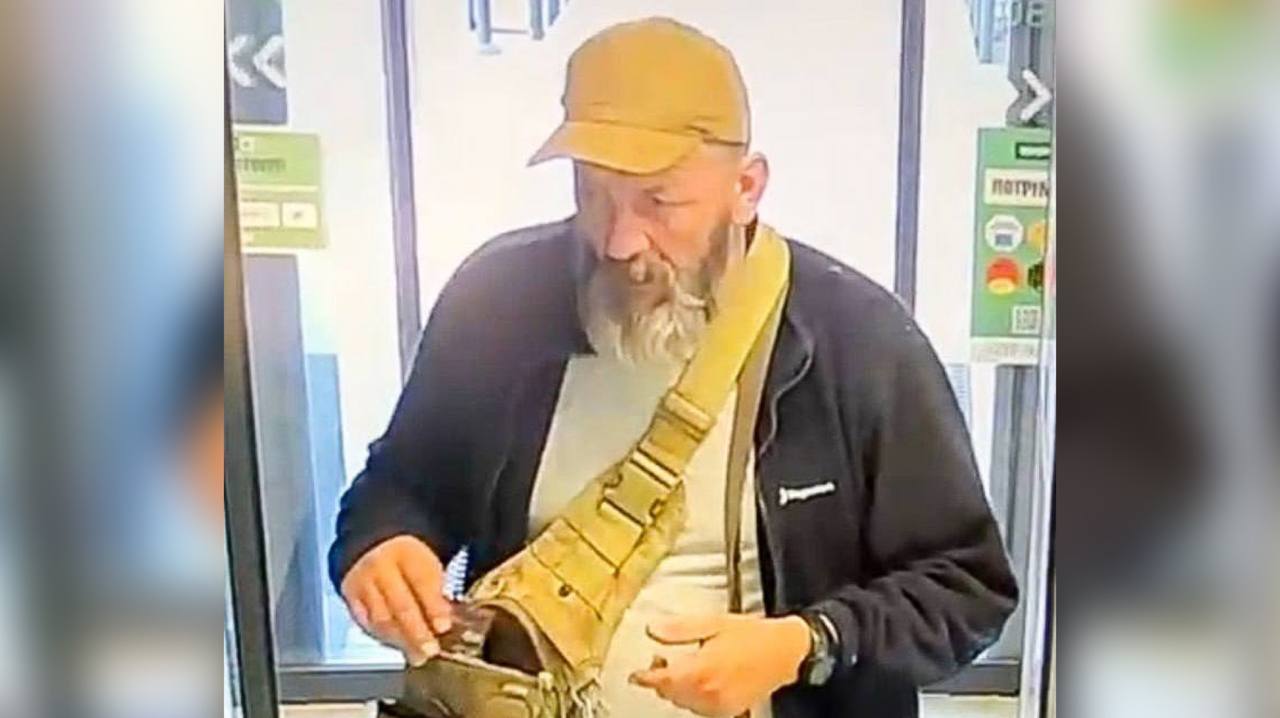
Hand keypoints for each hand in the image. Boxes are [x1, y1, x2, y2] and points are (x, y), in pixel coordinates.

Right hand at [340, 535, 452, 666]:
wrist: (375, 549)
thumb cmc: (408, 562)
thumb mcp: (427, 565)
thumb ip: (437, 590)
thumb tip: (447, 621)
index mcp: (406, 553)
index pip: (421, 581)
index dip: (433, 606)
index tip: (444, 627)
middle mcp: (380, 567)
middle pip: (399, 604)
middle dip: (417, 631)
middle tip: (430, 650)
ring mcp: (362, 584)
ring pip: (382, 619)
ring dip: (402, 641)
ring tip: (418, 655)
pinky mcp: (351, 601)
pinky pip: (368, 625)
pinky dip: (385, 639)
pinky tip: (400, 646)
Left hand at [629, 613, 811, 716]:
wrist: (784, 651)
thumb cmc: (753, 635)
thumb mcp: (713, 623)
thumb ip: (680, 629)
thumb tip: (653, 630)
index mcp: (701, 669)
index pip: (661, 680)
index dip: (645, 677)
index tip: (636, 674)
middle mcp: (709, 692)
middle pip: (670, 693)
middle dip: (662, 678)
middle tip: (661, 661)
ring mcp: (719, 705)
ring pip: (684, 703)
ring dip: (678, 688)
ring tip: (685, 667)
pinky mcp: (730, 711)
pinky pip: (701, 709)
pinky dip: (695, 697)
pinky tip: (702, 680)